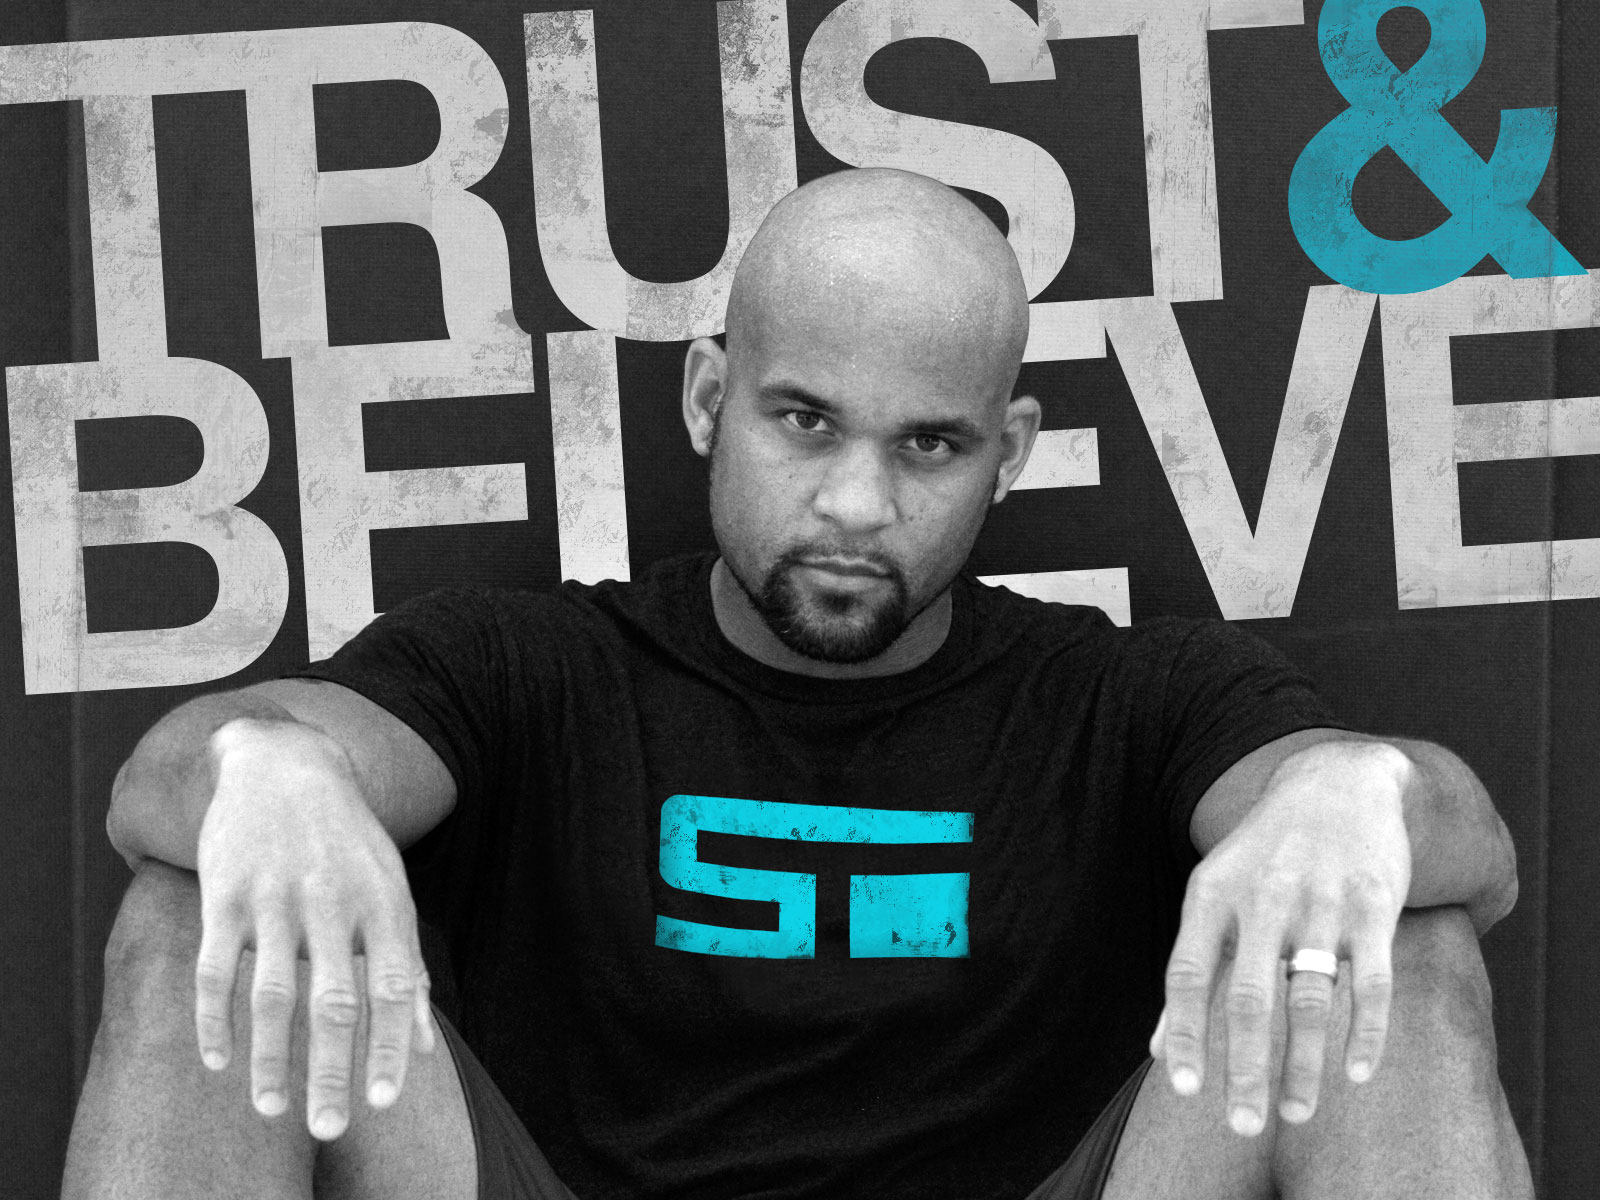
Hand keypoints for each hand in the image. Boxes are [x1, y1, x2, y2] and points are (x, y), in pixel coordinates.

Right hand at [193, 719, 432, 1140]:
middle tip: (329, 1128)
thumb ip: (408, 967)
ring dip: (270, 1058)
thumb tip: (425, 1047)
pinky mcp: (224, 893)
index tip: (382, 1103)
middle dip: (332, 1070)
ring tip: (270, 1110)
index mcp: (383, 904)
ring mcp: (276, 898)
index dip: (391, 1046)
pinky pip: (214, 968)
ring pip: (271, 993)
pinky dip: (214, 1019)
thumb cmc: (347, 842)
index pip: (395, 987)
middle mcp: (333, 903)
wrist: (282, 762)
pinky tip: (219, 1061)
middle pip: (335, 1001)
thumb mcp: (391, 889)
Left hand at [1150, 741, 1412, 1134]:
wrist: (1339, 784)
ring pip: (1310, 998)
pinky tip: (1355, 1073)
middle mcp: (1263, 898)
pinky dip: (1365, 1033)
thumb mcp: (1214, 893)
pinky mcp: (1374, 907)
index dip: (1182, 1032)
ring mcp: (1320, 903)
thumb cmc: (1266, 853)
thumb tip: (1155, 1047)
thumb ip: (1193, 968)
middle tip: (1243, 1127)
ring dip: (1304, 1065)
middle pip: (1249, 997)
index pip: (1187, 974)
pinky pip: (1371, 982)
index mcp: (1212, 894)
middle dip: (1245, 1068)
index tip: (1182, 1090)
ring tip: (1297, 1114)